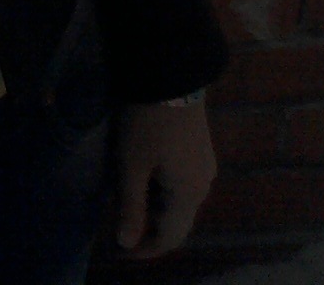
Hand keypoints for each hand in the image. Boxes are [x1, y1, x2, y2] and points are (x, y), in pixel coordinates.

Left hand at [115, 99, 215, 258]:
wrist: (171, 73)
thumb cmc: (147, 121)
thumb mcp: (132, 164)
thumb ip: (131, 206)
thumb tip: (126, 243)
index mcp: (189, 195)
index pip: (170, 238)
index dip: (145, 249)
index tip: (121, 250)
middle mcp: (204, 185)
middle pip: (176, 220)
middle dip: (148, 225)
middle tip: (118, 219)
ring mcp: (205, 165)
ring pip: (178, 200)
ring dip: (153, 204)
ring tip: (124, 195)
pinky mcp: (200, 149)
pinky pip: (181, 181)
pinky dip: (160, 187)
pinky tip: (141, 174)